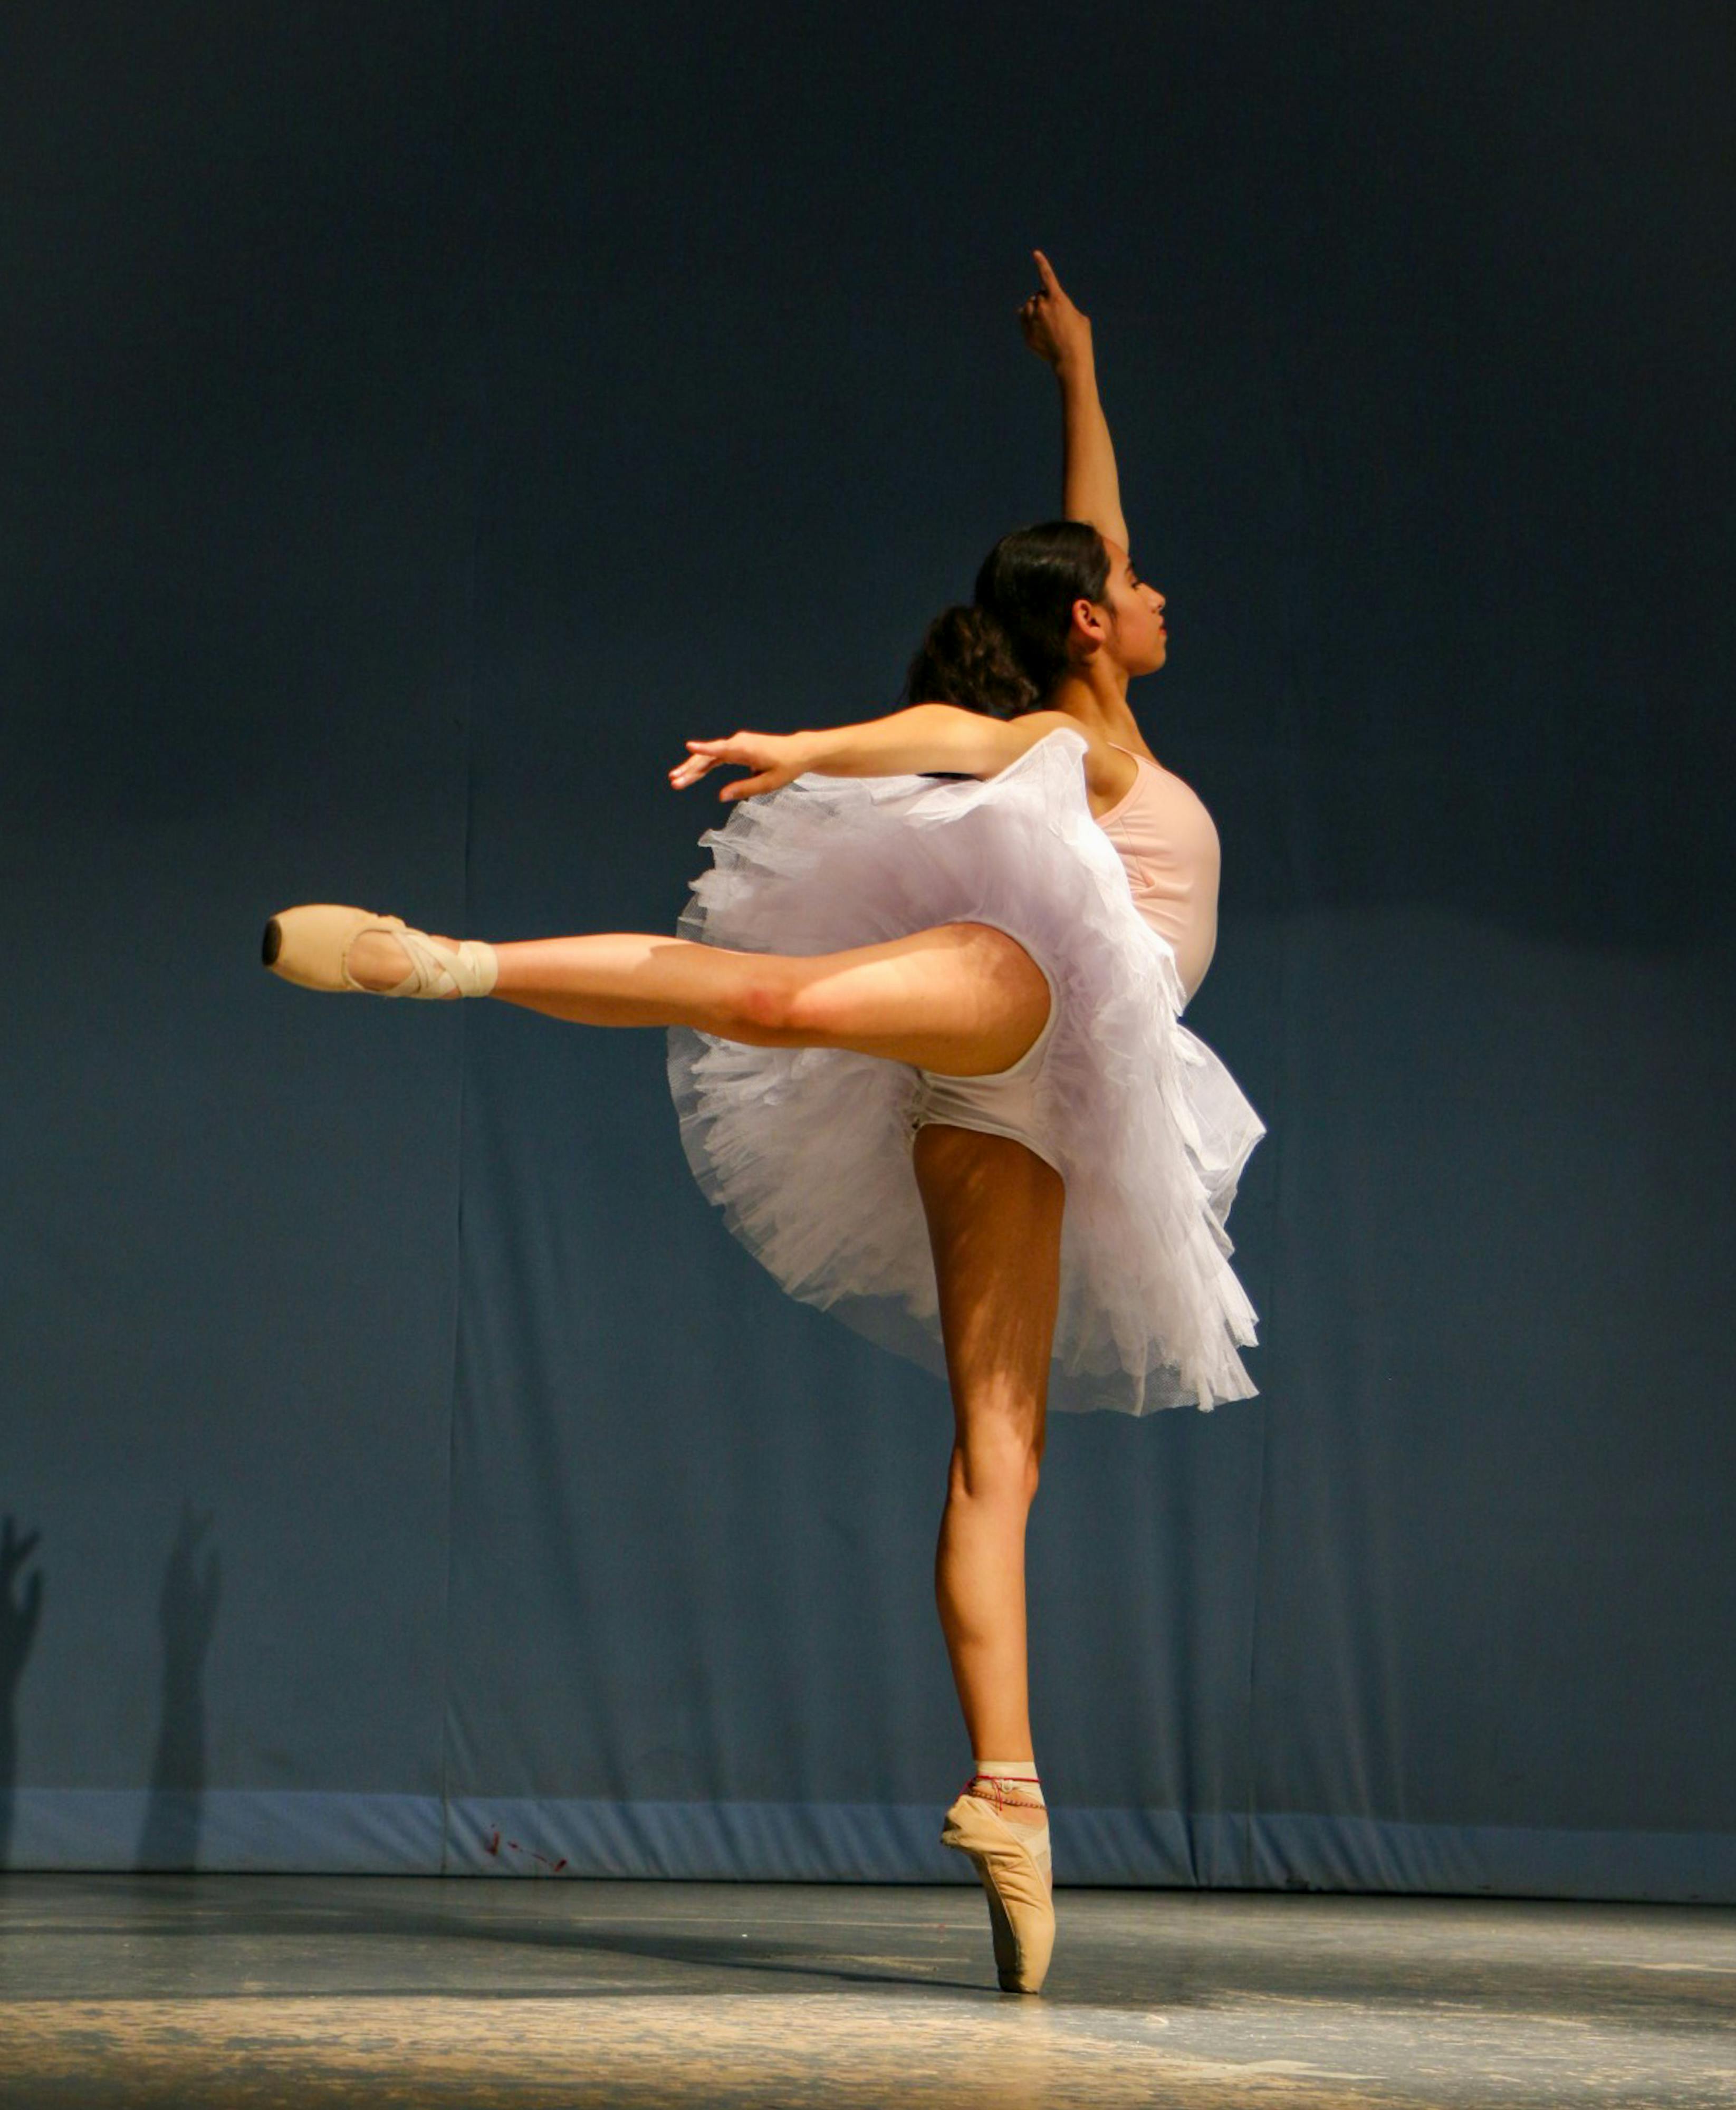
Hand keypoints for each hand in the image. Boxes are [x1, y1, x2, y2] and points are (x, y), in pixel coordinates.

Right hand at [669, 730, 809, 801]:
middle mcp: (738, 743)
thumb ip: (744, 789)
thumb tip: (721, 797)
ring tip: (677, 780)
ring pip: (710, 757)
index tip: (690, 746)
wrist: (800, 751)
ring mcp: (737, 744)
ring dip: (694, 768)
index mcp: (746, 749)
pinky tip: (692, 774)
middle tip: (675, 781)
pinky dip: (705, 766)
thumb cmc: (787, 767)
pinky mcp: (738, 748)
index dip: (704, 749)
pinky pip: (717, 757)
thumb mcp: (768, 783)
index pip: (721, 750)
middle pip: (709, 756)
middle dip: (691, 769)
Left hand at [1018, 249, 1092, 372]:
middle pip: (1038, 295)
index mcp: (1057, 299)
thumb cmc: (1080, 337)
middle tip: (1055, 316)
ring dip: (1035, 309)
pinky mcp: (1026, 333)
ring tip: (1047, 323)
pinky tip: (1039, 329)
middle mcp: (1042, 306)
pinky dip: (1029, 320)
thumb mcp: (1078, 316)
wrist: (1070, 359)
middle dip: (1045, 300)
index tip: (1035, 253)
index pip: (1047, 276)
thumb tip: (1047, 306)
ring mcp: (1032, 320)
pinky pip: (1023, 319)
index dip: (1042, 263)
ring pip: (1029, 306)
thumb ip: (1062, 306)